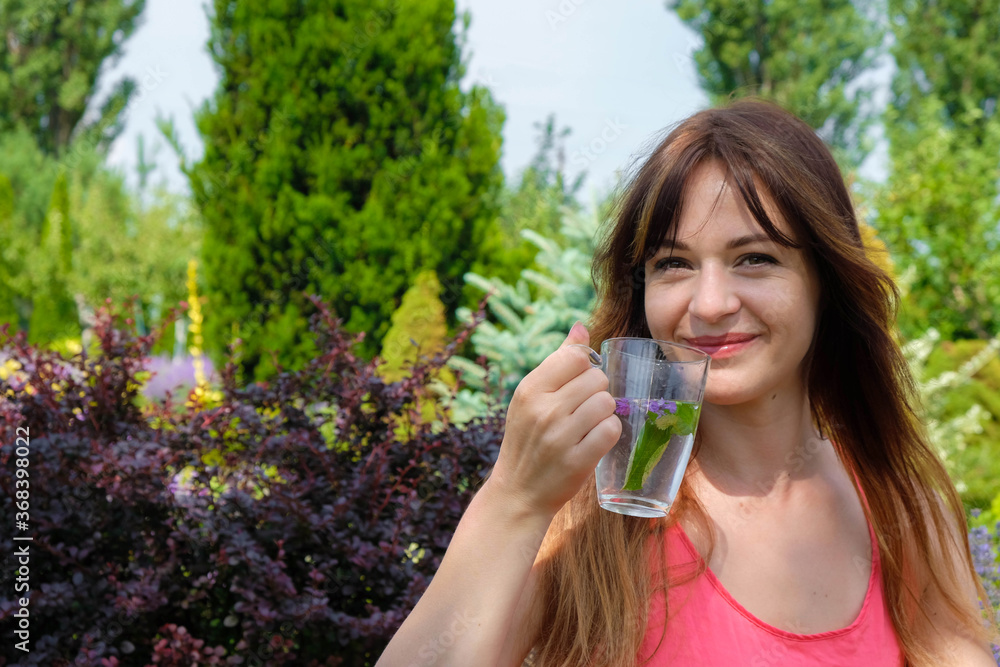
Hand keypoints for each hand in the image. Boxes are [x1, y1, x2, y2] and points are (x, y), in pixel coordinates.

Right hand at [489, 322, 621, 516]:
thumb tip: (581, 327)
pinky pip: (611, 430)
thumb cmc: (528, 439)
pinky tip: (594, 441)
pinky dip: (609, 435)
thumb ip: (558, 361)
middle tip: (582, 410)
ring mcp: (559, 436)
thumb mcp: (532, 397)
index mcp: (530, 388)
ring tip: (588, 426)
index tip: (578, 384)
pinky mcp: (577, 460)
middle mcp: (543, 409)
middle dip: (597, 392)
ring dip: (604, 414)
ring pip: (607, 403)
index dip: (586, 367)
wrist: (518, 492)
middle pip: (597, 379)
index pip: (576, 356)